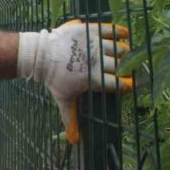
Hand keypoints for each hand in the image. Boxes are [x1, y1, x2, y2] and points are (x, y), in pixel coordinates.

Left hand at [17, 19, 131, 142]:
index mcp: (95, 78)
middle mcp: (98, 61)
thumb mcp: (63, 99)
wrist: (41, 54)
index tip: (128, 85)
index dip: (125, 85)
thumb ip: (70, 118)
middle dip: (124, 68)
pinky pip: (110, 29)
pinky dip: (119, 31)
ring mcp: (95, 44)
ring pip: (119, 48)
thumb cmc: (53, 78)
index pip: (119, 84)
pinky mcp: (91, 30)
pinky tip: (124, 34)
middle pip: (121, 66)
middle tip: (123, 69)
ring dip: (122, 52)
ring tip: (122, 54)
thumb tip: (74, 141)